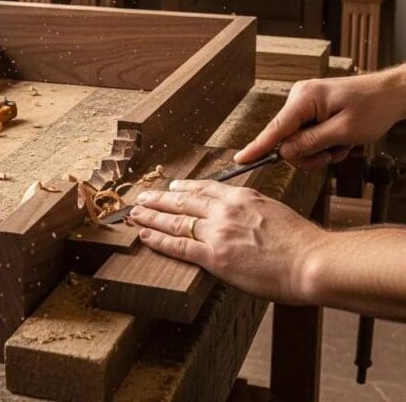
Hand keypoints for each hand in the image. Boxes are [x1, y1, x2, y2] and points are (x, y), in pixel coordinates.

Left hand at [130, 180, 326, 303]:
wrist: (312, 261)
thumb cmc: (301, 242)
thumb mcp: (274, 210)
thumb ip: (252, 209)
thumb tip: (241, 215)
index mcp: (241, 196)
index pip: (204, 188)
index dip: (183, 188)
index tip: (171, 187)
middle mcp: (224, 209)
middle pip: (183, 201)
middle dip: (159, 199)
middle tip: (141, 196)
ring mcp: (217, 232)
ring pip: (175, 221)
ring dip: (151, 216)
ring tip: (135, 214)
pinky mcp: (215, 256)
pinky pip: (178, 246)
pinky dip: (158, 240)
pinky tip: (144, 235)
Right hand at [235, 68, 405, 168]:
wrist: (392, 94)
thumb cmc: (373, 107)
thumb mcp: (344, 131)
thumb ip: (311, 143)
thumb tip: (284, 153)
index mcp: (303, 99)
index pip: (275, 128)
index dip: (257, 147)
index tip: (240, 160)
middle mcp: (299, 98)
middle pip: (287, 138)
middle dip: (308, 153)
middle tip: (332, 156)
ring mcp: (305, 103)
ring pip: (298, 140)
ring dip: (319, 150)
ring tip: (341, 146)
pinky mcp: (312, 109)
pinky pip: (307, 134)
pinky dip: (324, 143)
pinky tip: (341, 141)